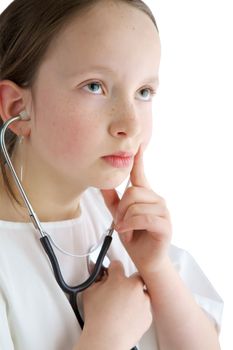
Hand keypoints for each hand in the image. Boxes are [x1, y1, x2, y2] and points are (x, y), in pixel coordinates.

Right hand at [81, 261, 151, 349]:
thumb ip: (96, 279)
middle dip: (128, 280)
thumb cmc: (97, 319)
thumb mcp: (89, 292)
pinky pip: (145, 308)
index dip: (112, 268)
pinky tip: (126, 316)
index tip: (111, 272)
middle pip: (135, 276)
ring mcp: (143, 301)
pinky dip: (138, 310)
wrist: (106, 340)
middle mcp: (134, 287)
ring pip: (142, 292)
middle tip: (119, 289)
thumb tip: (99, 275)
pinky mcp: (148, 315)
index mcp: (119, 279)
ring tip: (122, 306)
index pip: (117, 264)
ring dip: (135, 296)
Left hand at [101, 146, 171, 274]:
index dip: (138, 159)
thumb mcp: (119, 216)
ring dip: (125, 220)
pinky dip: (130, 225)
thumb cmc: (135, 236)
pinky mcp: (165, 224)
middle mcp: (156, 200)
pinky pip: (143, 218)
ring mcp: (163, 211)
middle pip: (132, 191)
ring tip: (126, 230)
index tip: (137, 144)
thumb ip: (112, 199)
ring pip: (135, 204)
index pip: (141, 173)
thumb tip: (101, 183)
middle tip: (120, 222)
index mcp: (146, 196)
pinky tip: (127, 232)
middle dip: (121, 209)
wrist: (146, 260)